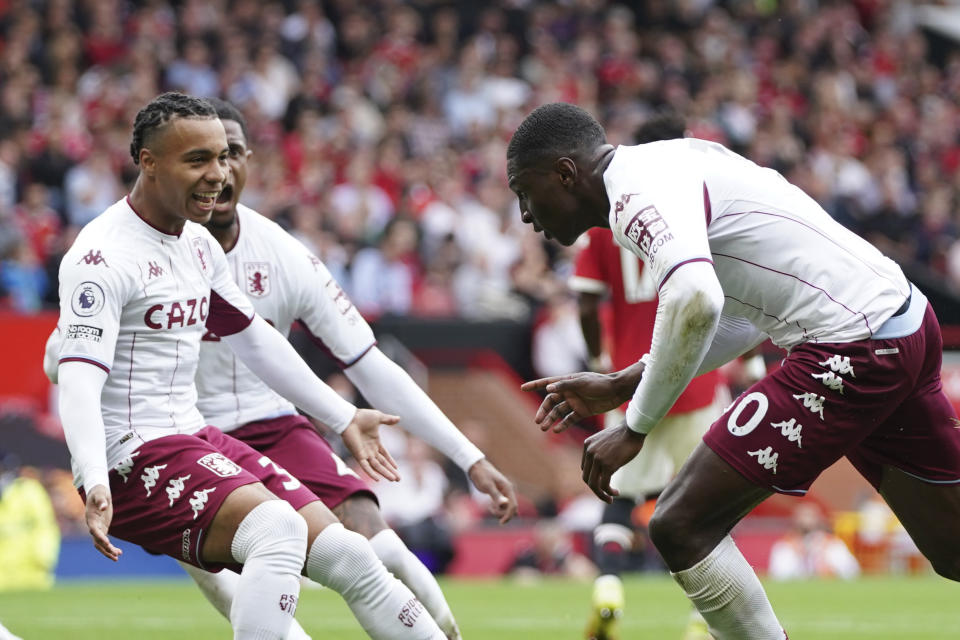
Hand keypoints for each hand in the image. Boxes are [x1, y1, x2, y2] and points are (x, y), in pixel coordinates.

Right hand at [85, 485, 121, 560]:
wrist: (98, 492)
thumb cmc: (98, 492)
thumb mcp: (100, 494)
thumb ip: (101, 501)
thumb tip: (103, 507)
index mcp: (90, 518)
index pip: (94, 530)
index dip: (100, 537)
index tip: (107, 543)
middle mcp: (92, 525)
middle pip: (97, 540)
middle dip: (105, 548)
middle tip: (115, 555)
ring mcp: (97, 528)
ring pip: (100, 544)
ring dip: (108, 551)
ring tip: (118, 557)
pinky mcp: (102, 528)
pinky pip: (105, 541)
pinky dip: (110, 547)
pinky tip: (119, 552)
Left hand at [341, 409, 400, 481]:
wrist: (350, 417)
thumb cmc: (362, 416)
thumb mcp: (379, 417)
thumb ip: (388, 420)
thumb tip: (399, 418)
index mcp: (376, 442)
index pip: (385, 455)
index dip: (391, 462)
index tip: (397, 469)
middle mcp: (371, 450)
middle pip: (382, 463)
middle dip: (391, 471)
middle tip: (399, 479)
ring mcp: (365, 453)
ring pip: (377, 466)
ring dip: (385, 473)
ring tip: (393, 480)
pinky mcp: (358, 455)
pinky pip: (365, 466)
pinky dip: (371, 473)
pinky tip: (378, 479)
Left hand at [468, 458, 517, 523]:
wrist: (477, 467)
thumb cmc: (482, 475)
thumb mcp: (487, 485)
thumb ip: (496, 495)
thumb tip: (504, 504)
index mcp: (508, 488)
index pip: (513, 505)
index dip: (509, 515)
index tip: (501, 522)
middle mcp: (508, 491)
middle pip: (511, 509)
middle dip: (502, 513)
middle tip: (491, 509)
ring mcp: (504, 494)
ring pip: (506, 509)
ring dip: (499, 512)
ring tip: (490, 507)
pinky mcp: (499, 495)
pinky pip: (502, 506)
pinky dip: (497, 509)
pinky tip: (490, 506)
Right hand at [520, 367, 639, 432]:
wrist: (617, 391)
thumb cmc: (600, 383)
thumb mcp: (582, 382)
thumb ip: (565, 385)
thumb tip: (547, 389)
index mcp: (567, 382)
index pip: (547, 383)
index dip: (534, 385)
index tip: (522, 388)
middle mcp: (569, 392)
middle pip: (551, 402)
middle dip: (543, 411)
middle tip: (538, 421)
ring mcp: (575, 402)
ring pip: (559, 412)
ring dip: (551, 419)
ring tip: (544, 428)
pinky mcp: (582, 411)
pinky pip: (569, 419)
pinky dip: (563, 425)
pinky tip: (556, 431)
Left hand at [581, 423, 645, 502]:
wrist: (633, 429)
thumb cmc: (624, 436)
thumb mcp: (606, 442)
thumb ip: (600, 453)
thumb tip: (602, 470)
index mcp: (587, 445)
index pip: (584, 468)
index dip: (593, 478)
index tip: (604, 482)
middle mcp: (589, 452)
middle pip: (586, 478)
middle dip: (595, 489)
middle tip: (605, 495)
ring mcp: (597, 459)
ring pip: (593, 484)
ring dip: (601, 494)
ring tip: (610, 499)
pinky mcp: (608, 465)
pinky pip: (604, 484)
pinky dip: (609, 492)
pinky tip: (616, 493)